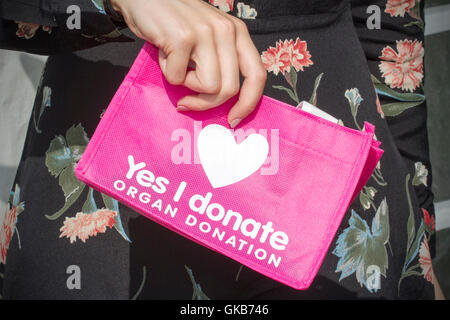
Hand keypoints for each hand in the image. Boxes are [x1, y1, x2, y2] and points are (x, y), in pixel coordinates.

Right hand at [110, 0, 266, 127]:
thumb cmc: (175, 23)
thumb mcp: (208, 38)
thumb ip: (220, 62)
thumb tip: (223, 102)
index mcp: (237, 32)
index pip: (257, 74)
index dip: (248, 103)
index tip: (233, 119)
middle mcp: (226, 31)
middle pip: (229, 89)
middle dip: (206, 104)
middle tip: (187, 102)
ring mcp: (206, 33)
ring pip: (208, 87)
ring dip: (186, 86)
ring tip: (176, 65)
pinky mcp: (183, 38)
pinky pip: (179, 79)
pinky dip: (168, 73)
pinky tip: (164, 53)